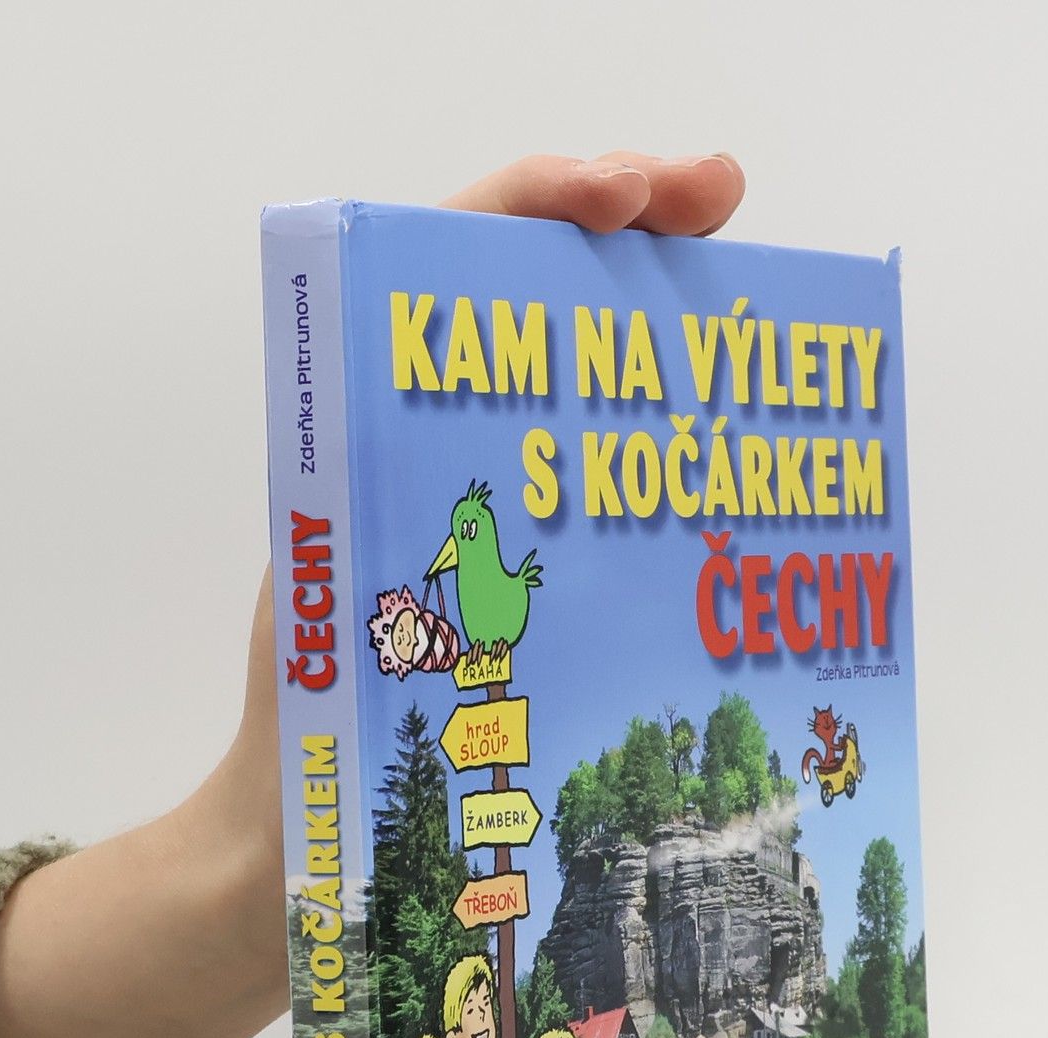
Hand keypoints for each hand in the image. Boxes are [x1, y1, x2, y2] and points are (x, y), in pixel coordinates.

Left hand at [215, 152, 746, 912]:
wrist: (305, 834)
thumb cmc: (314, 723)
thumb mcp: (359, 584)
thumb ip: (427, 496)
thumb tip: (514, 392)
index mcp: (369, 411)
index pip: (457, 245)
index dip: (549, 194)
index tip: (637, 193)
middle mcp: (424, 434)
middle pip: (532, 281)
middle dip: (631, 223)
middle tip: (721, 201)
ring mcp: (477, 498)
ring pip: (574, 372)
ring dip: (658, 328)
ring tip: (741, 308)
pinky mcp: (512, 563)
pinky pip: (592, 475)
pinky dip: (656, 449)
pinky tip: (721, 460)